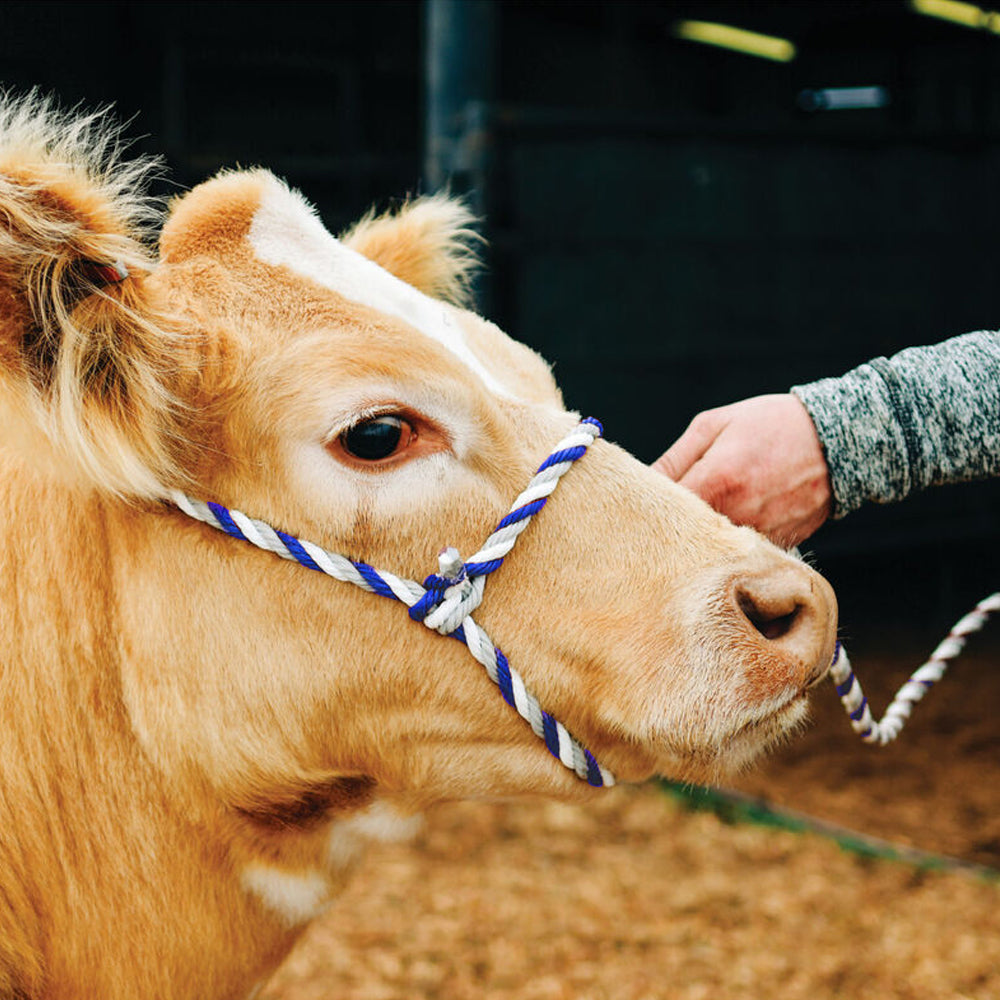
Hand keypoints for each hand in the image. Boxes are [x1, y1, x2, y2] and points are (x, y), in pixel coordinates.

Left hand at [652, 394, 832, 547]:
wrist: (840, 442)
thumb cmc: (771, 424)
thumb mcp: (715, 425)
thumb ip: (675, 457)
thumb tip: (643, 482)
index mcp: (716, 480)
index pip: (661, 509)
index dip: (646, 507)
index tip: (638, 503)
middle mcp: (737, 514)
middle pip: (683, 535)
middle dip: (670, 525)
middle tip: (663, 511)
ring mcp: (759, 534)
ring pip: (712, 548)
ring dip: (701, 536)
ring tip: (706, 512)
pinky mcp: (778, 547)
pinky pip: (740, 552)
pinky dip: (730, 542)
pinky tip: (734, 520)